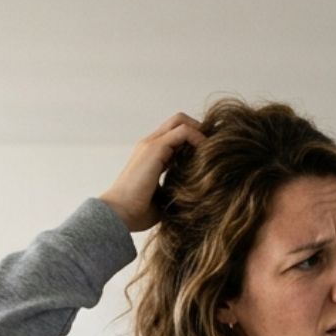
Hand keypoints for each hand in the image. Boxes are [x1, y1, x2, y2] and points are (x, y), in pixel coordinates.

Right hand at [100, 112, 207, 232]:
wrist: (119, 214)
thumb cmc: (138, 212)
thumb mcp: (164, 197)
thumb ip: (177, 188)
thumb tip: (198, 194)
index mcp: (150, 155)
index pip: (175, 134)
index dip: (194, 140)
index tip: (211, 155)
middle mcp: (149, 145)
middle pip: (179, 121)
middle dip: (199, 130)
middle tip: (216, 148)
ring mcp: (150, 144)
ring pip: (181, 121)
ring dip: (201, 132)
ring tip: (215, 151)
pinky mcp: (154, 148)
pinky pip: (184, 131)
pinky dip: (199, 138)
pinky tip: (208, 156)